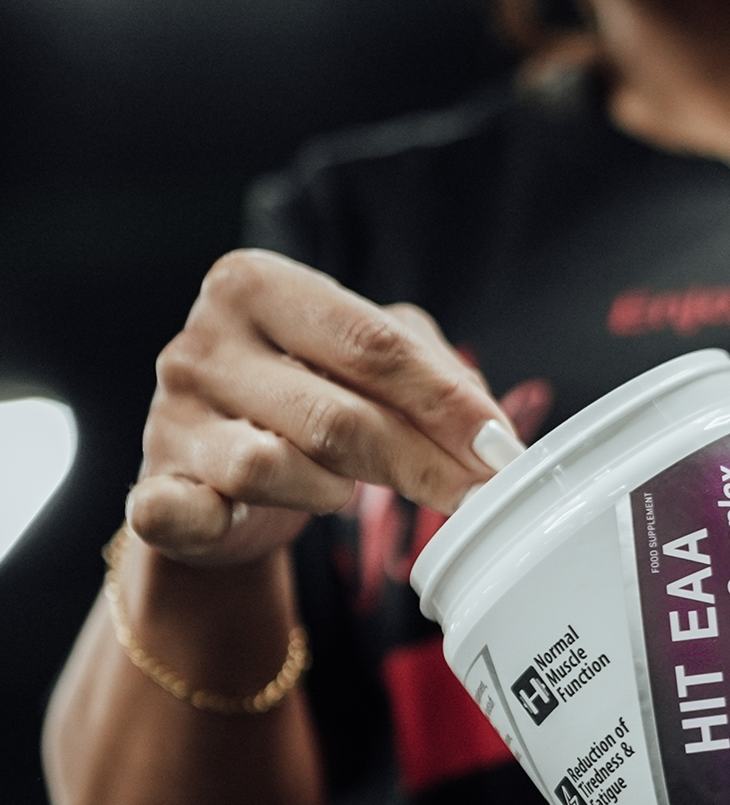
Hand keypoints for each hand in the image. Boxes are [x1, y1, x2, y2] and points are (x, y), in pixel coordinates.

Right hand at [130, 249, 522, 564]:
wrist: (217, 470)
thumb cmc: (308, 401)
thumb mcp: (371, 364)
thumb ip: (434, 376)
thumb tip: (492, 434)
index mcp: (257, 286)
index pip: (371, 345)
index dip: (446, 404)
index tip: (500, 449)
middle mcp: (204, 343)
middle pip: (339, 415)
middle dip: (422, 463)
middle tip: (475, 497)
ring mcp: (172, 416)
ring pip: (277, 468)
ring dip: (331, 491)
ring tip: (340, 487)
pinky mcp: (155, 486)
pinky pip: (184, 511)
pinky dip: (214, 518)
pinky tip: (233, 517)